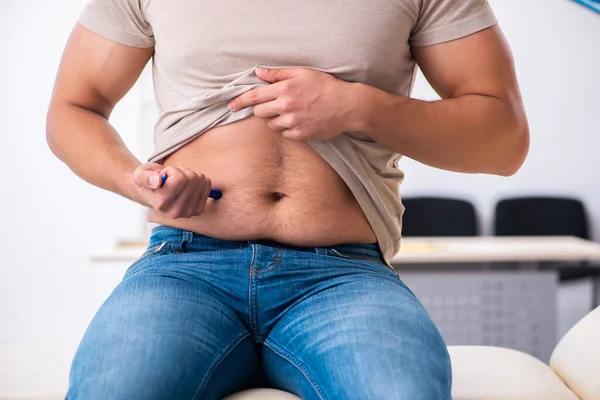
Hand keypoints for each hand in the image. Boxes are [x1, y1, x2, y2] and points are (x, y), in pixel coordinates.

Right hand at [133, 163, 212, 218]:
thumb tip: (157, 181)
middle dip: (181, 172)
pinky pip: (207, 185)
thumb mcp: (140, 175)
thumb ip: (146, 177)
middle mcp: (175, 212)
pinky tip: (187, 186)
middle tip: (171, 178)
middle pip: (191, 178)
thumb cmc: (146, 181)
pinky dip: (199, 180)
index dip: (171, 170)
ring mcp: (188, 212)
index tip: (163, 175)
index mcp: (161, 204)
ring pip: (200, 180)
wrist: (152, 194)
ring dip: (189, 175)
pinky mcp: (198, 210)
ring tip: (177, 182)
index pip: (180, 178)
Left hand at [228, 67, 359, 140]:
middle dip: (263, 109)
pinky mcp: (300, 135)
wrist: (347, 106)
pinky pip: (284, 134)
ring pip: (271, 125)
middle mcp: (286, 106)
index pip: (254, 96)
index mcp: (285, 89)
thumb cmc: (326, 86)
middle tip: (276, 105)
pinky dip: (288, 129)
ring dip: (276, 120)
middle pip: (259, 113)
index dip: (239, 101)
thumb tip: (258, 72)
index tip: (230, 105)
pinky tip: (300, 121)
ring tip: (292, 113)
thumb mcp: (303, 73)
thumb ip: (278, 74)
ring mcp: (293, 122)